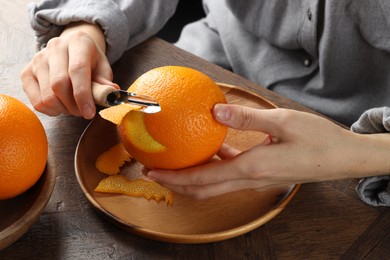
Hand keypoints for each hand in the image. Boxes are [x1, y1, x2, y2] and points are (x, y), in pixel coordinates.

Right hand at [21, 22, 112, 118]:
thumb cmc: (91, 62)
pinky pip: (37, 102)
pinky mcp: (27, 73)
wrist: (72, 50)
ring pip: (47, 96)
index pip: (77, 70)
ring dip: (64, 109)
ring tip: (74, 107)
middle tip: (84, 111)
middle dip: (74, 106)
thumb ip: (105, 83)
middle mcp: (55, 47)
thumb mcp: (103, 68)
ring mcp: (38, 59)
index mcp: (78, 42)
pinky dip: (51, 110)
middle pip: (59, 85)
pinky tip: (61, 105)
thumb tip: (110, 94)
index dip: (83, 95)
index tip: (90, 113)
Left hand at [144, 104, 360, 198]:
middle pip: (203, 189)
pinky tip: (210, 149)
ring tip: (176, 161)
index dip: (175, 177)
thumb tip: (215, 109)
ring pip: (215, 184)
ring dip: (193, 176)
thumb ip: (246, 117)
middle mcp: (250, 179)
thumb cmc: (319, 141)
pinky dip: (214, 166)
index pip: (203, 179)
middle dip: (176, 182)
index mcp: (252, 168)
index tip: (153, 170)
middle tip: (155, 169)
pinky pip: (230, 174)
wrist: (343, 158)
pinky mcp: (262, 174)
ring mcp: (256, 180)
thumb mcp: (283, 121)